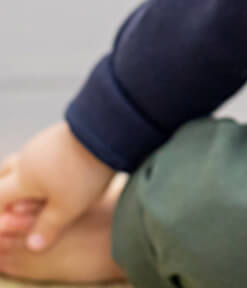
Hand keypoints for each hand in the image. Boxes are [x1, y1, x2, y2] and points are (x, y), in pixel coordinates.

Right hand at [0, 122, 114, 252]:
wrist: (108, 129)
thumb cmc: (85, 172)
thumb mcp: (68, 206)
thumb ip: (48, 227)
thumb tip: (32, 246)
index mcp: (23, 177)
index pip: (0, 197)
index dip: (0, 212)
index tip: (6, 222)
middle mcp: (28, 157)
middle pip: (5, 173)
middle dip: (6, 190)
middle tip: (13, 204)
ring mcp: (44, 141)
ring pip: (25, 160)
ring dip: (25, 174)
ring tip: (36, 188)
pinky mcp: (61, 132)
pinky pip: (43, 150)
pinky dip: (42, 163)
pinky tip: (59, 169)